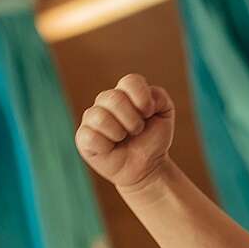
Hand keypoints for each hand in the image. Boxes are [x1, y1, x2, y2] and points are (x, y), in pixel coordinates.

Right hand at [76, 75, 175, 191]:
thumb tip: (144, 97)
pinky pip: (91, 135)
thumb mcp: (164, 115)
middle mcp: (105, 101)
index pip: (130, 81)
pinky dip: (107, 144)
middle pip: (114, 98)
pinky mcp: (83, 137)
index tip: (149, 113)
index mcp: (125, 92)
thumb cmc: (153, 139)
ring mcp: (92, 118)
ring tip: (124, 138)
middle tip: (137, 130)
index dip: (143, 98)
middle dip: (133, 120)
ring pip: (100, 116)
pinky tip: (111, 147)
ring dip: (120, 132)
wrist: (147, 166)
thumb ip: (159, 97)